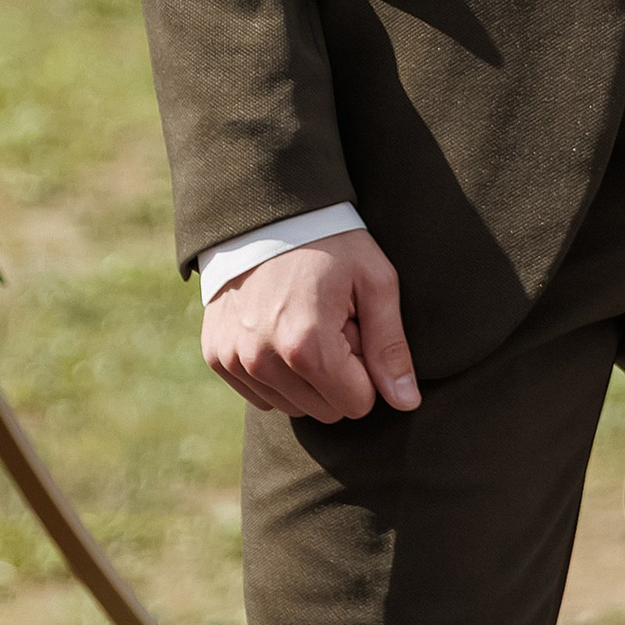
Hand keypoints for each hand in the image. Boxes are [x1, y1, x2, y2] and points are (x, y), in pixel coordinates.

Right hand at [202, 229, 419, 423]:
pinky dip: (277, 373)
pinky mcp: (217, 357)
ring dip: (307, 376)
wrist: (268, 212)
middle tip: (334, 323)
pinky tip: (279, 329)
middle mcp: (263, 361)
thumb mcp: (375, 282)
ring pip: (293, 407)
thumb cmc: (332, 245)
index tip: (357, 328)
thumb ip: (390, 347)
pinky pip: (260, 395)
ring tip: (307, 323)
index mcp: (307, 345)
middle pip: (325, 411)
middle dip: (338, 375)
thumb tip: (406, 403)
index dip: (366, 368)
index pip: (357, 404)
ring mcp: (234, 360)